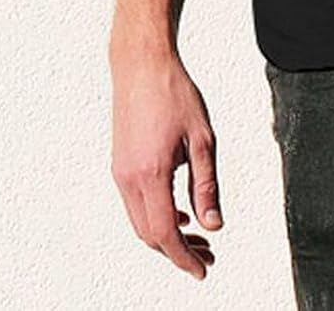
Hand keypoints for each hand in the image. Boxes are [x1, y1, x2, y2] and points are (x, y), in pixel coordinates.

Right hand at [110, 47, 223, 278]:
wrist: (141, 64)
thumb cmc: (175, 93)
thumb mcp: (202, 139)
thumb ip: (207, 185)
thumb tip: (214, 225)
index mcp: (151, 174)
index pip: (165, 233)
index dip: (184, 257)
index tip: (203, 270)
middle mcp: (129, 178)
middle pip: (150, 234)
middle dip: (178, 251)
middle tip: (207, 256)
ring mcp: (120, 172)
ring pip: (140, 221)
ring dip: (167, 235)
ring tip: (198, 236)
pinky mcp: (119, 164)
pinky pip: (135, 204)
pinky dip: (156, 215)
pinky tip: (179, 211)